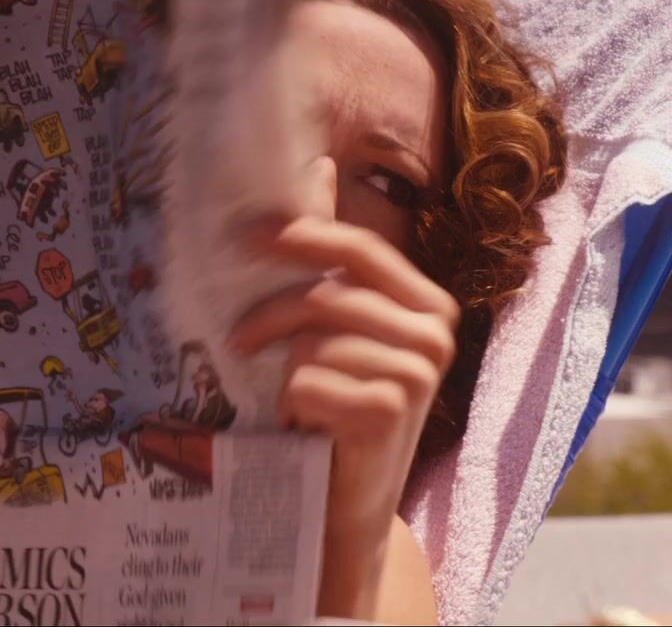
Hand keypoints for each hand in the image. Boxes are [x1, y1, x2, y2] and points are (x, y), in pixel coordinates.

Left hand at [229, 216, 457, 617]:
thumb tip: (318, 168)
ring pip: (315, 342)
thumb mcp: (340, 333)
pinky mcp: (389, 412)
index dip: (306, 236)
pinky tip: (304, 422)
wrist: (348, 503)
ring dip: (285, 372)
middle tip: (238, 338)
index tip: (251, 237)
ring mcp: (416, 374)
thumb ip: (332, 261)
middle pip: (329, 296)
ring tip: (289, 398)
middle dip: (271, 315)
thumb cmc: (339, 409)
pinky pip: (310, 380)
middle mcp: (433, 335)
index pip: (362, 249)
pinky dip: (293, 401)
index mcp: (426, 305)